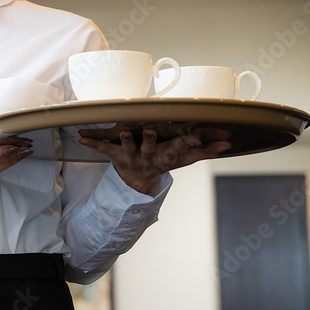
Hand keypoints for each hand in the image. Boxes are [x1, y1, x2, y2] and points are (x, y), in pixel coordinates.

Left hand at [78, 123, 230, 193]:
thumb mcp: (184, 159)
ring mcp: (131, 156)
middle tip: (148, 128)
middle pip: (150, 147)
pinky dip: (92, 142)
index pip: (178, 149)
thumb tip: (227, 143)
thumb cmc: (163, 162)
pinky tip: (81, 137)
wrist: (139, 181)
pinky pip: (103, 147)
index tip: (193, 136)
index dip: (186, 143)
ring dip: (124, 139)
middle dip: (149, 139)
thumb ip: (204, 150)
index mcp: (166, 155)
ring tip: (122, 130)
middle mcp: (148, 156)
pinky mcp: (116, 155)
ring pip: (127, 147)